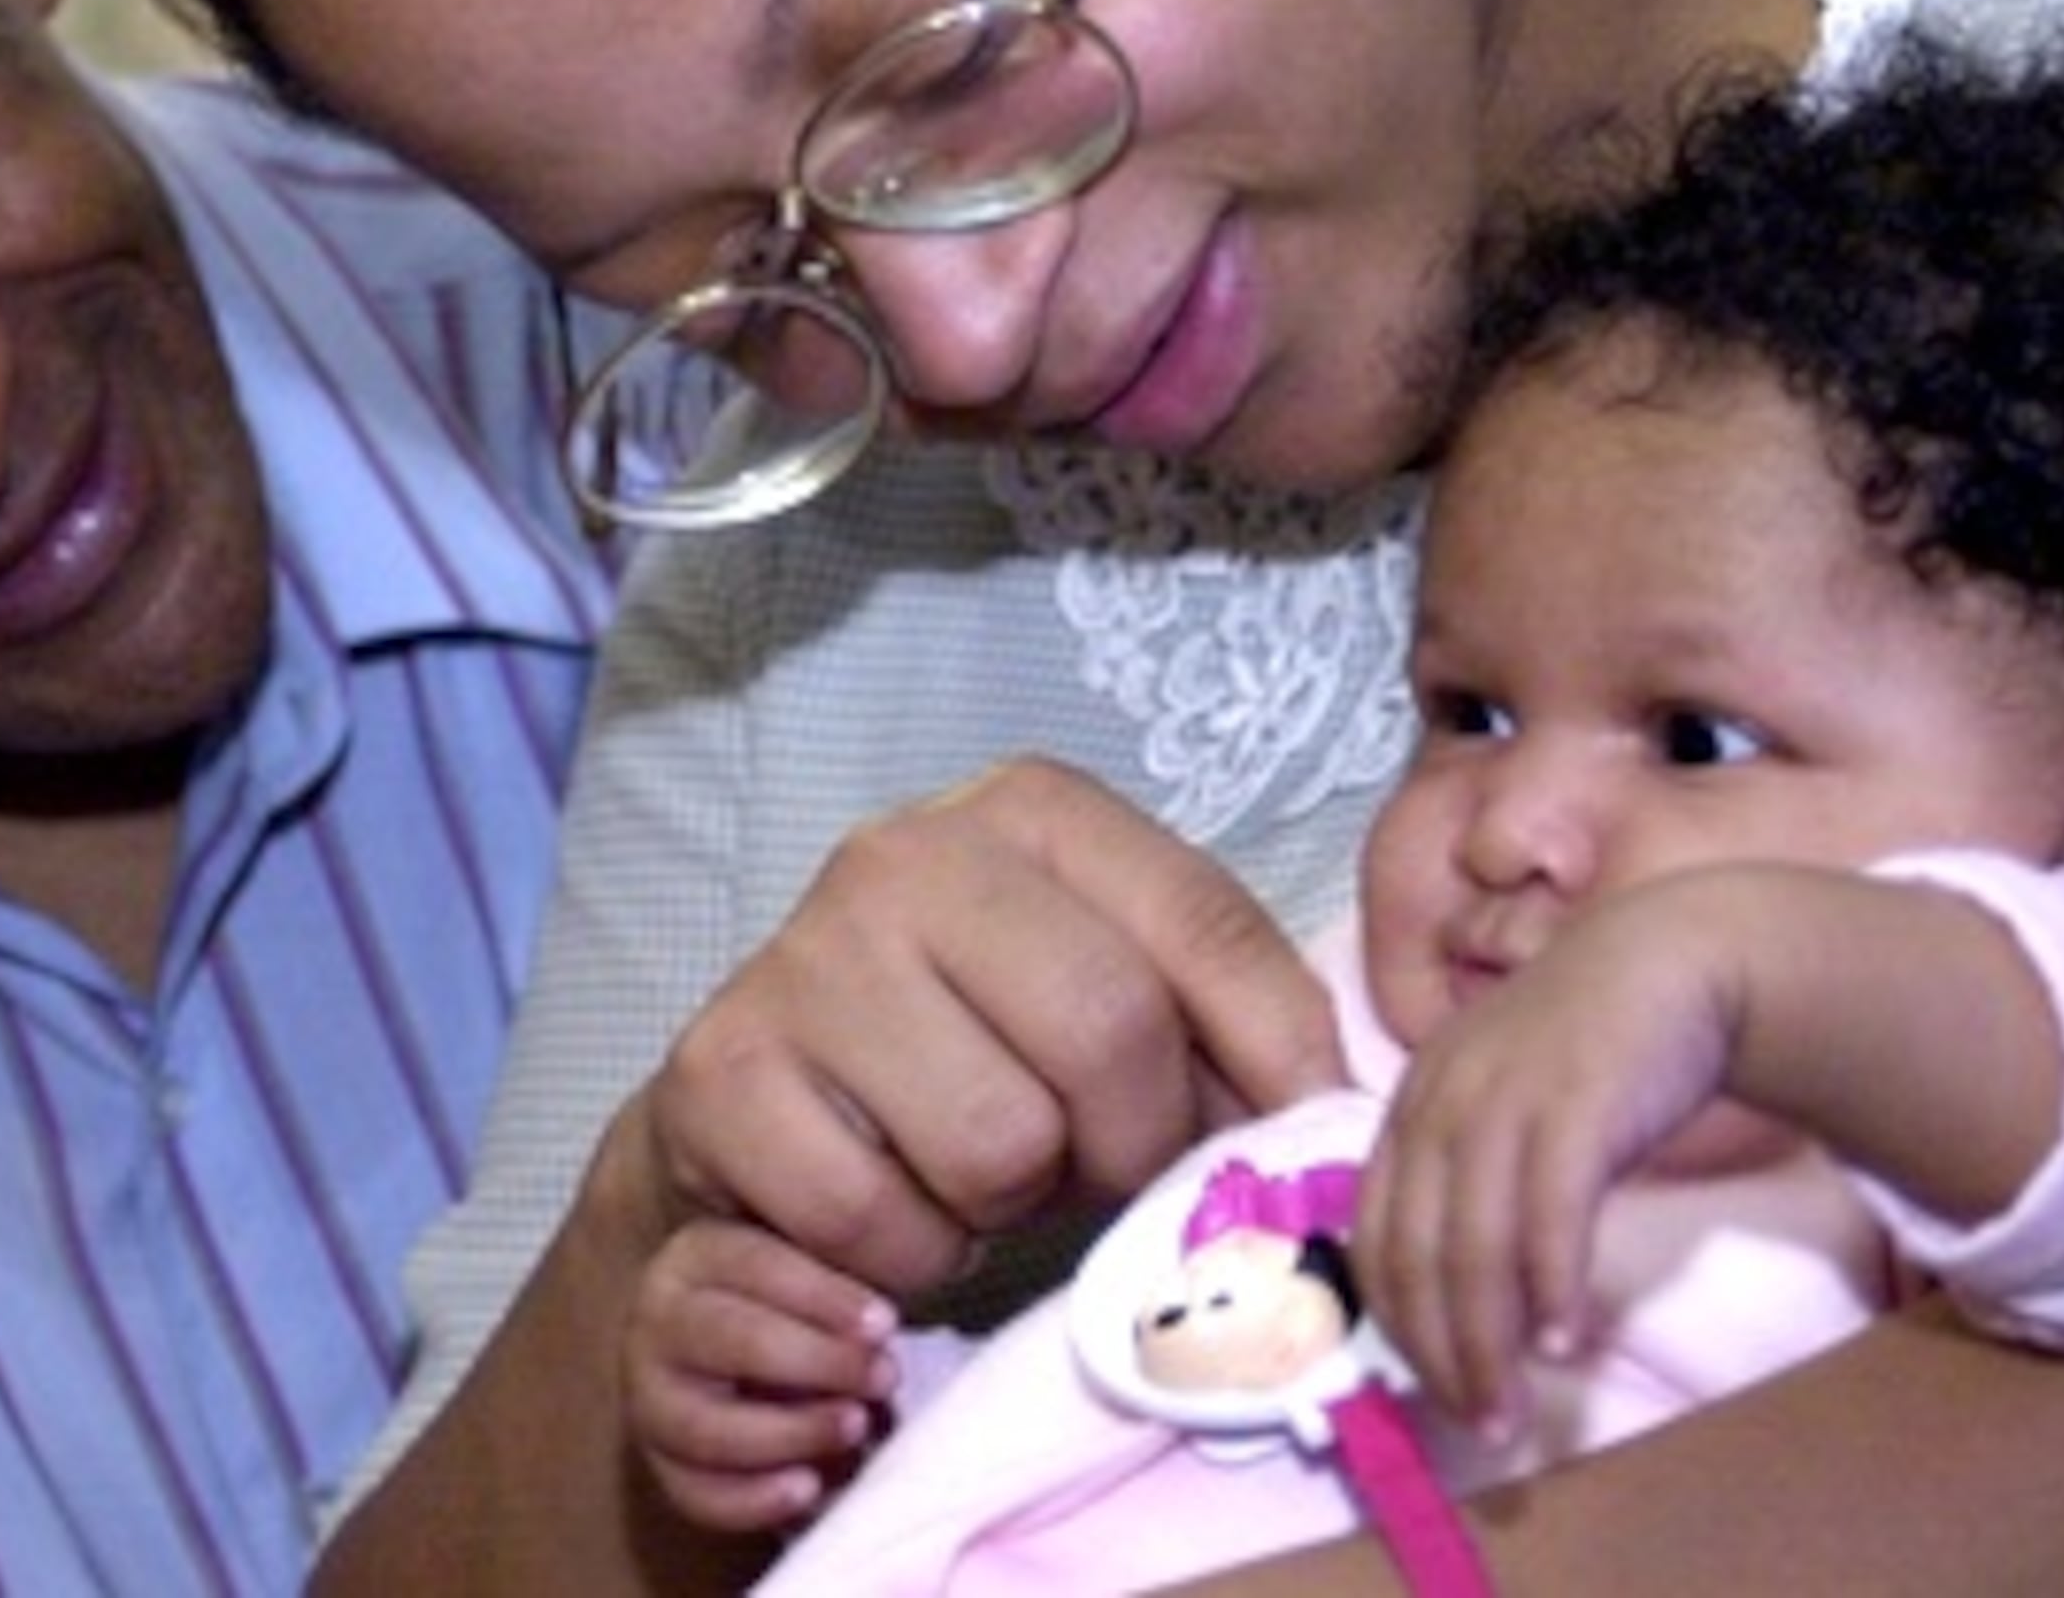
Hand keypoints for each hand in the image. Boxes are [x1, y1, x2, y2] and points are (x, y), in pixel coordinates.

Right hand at [626, 1219, 898, 1535]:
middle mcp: (661, 1321)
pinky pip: (697, 1494)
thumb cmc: (796, 1304)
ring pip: (704, 1425)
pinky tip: (809, 1488)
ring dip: (789, 1433)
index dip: (823, 1297)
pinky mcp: (663, 1464)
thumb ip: (839, 1277)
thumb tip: (880, 1328)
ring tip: (855, 1427)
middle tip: (884, 1375)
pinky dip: (754, 1500)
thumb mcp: (812, 1265)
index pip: (755, 1265)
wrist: (751, 1356)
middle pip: (729, 1339)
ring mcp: (651, 1397)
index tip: (885, 1324)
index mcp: (699, 1254)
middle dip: (815, 1361)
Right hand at [633, 757, 1345, 1304]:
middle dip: (1133, 1145)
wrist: (768, 1114)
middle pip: (1108, 1029)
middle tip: (1098, 1171)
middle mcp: (906, 850)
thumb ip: (1226, 1030)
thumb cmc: (980, 1056)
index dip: (1278, 1057)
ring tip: (974, 1170)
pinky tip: (890, 1201)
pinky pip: (880, 1215)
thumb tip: (1340, 1119)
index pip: (1206, 926)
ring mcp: (804, 953)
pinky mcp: (723, 1069)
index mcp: (1032, 810)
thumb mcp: (1115, 1007)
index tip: (1299, 1140)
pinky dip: (907, 1252)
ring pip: (997, 1138)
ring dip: (1008, 1203)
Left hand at [1352, 880, 1753, 1435]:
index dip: (1397, 1325)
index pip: (1374, 1236)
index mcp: (1412, 1106)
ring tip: (1515, 1412)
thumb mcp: (1505, 1105)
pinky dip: (1550, 1288)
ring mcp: (1504, 1098)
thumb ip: (1471, 1183)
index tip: (1432, 1392)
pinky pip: (1549, 1214)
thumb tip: (1461, 1306)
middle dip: (1441, 1354)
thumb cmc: (1591, 1049)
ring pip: (1473, 1247)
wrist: (1677, 958)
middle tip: (1478, 1427)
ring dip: (1489, 1344)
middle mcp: (1440, 1101)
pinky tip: (1565, 1343)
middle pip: (1416, 1253)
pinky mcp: (1575, 1102)